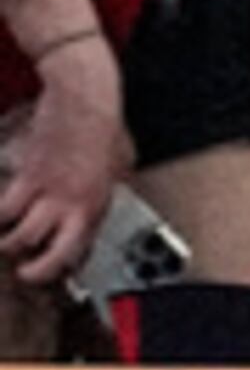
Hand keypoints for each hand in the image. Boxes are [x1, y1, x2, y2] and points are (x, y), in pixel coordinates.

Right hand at [0, 44, 126, 284]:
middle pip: (51, 254)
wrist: (85, 97)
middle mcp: (75, 205)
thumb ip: (102, 189)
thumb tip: (93, 197)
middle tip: (25, 272)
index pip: (81, 251)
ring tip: (5, 243)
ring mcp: (51, 191)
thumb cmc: (104, 126)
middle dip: (36, 270)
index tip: (55, 269)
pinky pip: (6, 205)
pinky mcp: (29, 174)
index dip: (65, 266)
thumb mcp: (118, 167)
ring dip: (9, 243)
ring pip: (22, 234)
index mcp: (98, 206)